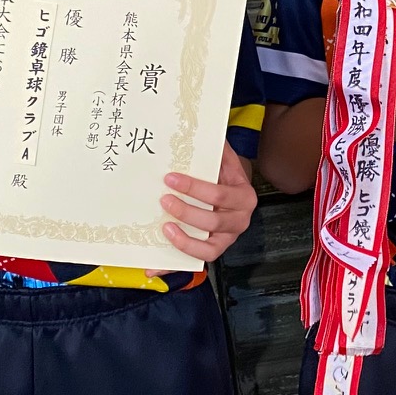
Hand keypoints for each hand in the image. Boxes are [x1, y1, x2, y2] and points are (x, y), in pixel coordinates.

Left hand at [159, 148, 256, 262]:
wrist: (232, 190)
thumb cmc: (223, 174)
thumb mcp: (223, 159)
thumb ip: (214, 147)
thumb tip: (197, 127)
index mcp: (244, 197)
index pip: (219, 193)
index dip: (194, 187)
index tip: (170, 178)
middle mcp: (239, 221)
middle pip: (213, 221)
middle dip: (186, 211)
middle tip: (163, 200)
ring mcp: (226, 239)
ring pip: (207, 248)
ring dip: (184, 241)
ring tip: (164, 228)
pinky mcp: (212, 251)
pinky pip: (193, 263)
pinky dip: (173, 267)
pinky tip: (152, 267)